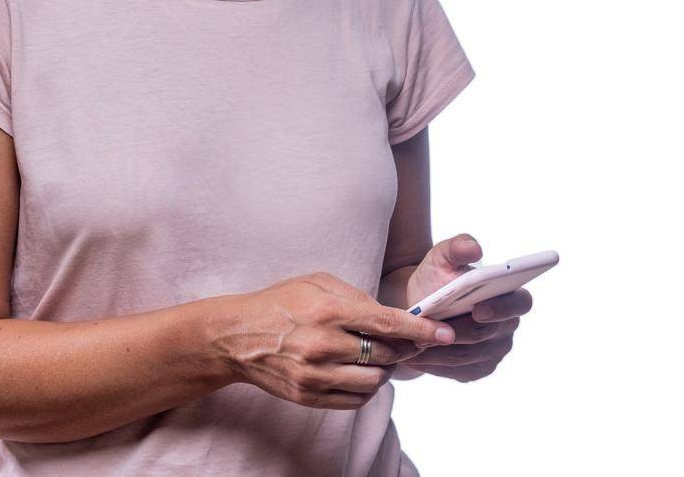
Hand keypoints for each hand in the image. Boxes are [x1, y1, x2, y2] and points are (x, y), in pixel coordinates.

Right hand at [210, 271, 456, 408]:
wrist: (237, 336)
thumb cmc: (283, 302)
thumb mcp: (319, 283)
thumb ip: (357, 297)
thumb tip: (392, 317)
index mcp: (329, 311)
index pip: (388, 325)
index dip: (421, 331)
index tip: (446, 334)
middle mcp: (323, 345)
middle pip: (386, 355)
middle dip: (405, 349)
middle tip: (409, 342)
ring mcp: (315, 375)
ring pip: (374, 381)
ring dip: (387, 370)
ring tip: (383, 357)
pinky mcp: (308, 396)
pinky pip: (355, 399)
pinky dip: (368, 387)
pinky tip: (364, 371)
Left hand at [400, 234, 531, 382]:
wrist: (423, 305)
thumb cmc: (436, 278)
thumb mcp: (441, 257)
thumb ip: (457, 246)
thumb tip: (474, 249)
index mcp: (510, 293)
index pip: (520, 303)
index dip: (502, 308)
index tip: (477, 309)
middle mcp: (508, 325)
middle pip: (485, 335)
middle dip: (455, 333)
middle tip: (426, 333)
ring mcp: (496, 350)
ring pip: (468, 356)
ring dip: (439, 351)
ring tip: (412, 345)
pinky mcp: (479, 369)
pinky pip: (459, 370)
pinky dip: (436, 365)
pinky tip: (415, 357)